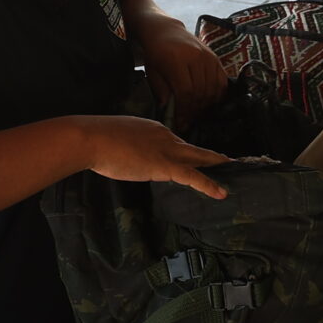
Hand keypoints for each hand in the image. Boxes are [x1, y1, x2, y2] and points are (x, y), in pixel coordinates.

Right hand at [80, 116, 227, 199]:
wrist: (90, 138)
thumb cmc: (95, 139)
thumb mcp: (116, 139)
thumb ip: (128, 146)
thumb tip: (127, 156)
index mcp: (153, 129)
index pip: (173, 142)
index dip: (184, 153)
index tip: (191, 159)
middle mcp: (164, 136)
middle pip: (192, 148)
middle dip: (211, 156)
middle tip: (228, 160)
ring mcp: (165, 149)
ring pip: (198, 158)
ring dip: (216, 165)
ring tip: (232, 171)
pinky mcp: (163, 165)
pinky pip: (192, 176)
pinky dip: (208, 184)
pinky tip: (221, 192)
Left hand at [138, 17, 227, 115]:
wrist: (166, 31)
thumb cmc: (156, 54)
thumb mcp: (153, 73)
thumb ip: (162, 93)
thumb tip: (172, 114)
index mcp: (176, 60)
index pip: (186, 91)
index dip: (185, 109)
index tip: (181, 121)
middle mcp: (195, 57)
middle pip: (200, 91)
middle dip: (194, 110)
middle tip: (188, 121)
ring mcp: (208, 56)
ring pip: (213, 88)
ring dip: (206, 105)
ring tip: (197, 114)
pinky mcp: (215, 57)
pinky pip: (221, 81)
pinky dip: (218, 95)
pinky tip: (209, 103)